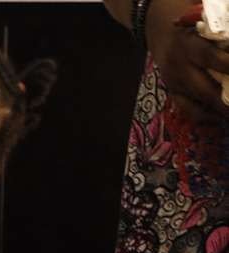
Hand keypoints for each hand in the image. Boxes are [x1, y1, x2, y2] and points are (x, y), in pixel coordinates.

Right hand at [148, 0, 228, 121]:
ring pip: (197, 104)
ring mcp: (174, 82)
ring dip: (219, 112)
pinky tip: (220, 119)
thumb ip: (221, 23)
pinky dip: (204, 117)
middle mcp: (178, 67)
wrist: (153, 21)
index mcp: (186, 45)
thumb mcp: (200, 10)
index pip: (212, 59)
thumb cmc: (183, 11)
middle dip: (227, 101)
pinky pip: (187, 109)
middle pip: (205, 90)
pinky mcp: (172, 90)